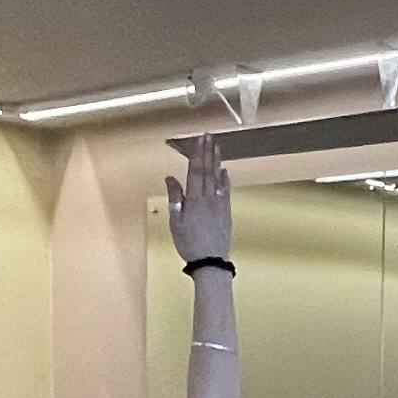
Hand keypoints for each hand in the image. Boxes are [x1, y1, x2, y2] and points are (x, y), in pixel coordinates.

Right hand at [167, 133, 233, 267]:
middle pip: (207, 170)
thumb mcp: (175, 221)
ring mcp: (219, 204)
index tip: (199, 140)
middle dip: (207, 151)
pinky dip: (225, 179)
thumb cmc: (189, 244)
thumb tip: (171, 178)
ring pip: (218, 178)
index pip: (195, 171)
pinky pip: (226, 191)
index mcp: (194, 200)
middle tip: (209, 136)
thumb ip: (175, 197)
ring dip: (217, 161)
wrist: (210, 261)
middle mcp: (208, 198)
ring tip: (217, 146)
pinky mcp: (226, 211)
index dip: (197, 153)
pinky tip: (224, 170)